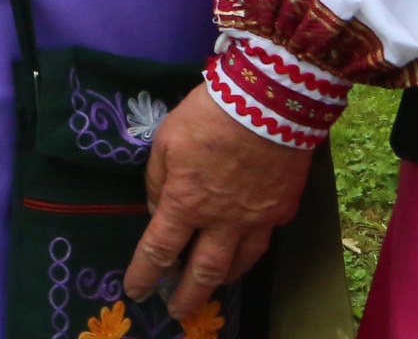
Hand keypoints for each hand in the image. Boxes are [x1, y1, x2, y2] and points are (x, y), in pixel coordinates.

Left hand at [123, 85, 311, 314]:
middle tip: (178, 313)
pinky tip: (246, 250)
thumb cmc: (207, 116)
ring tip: (211, 288)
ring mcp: (257, 219)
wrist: (268, 104)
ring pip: (240, 263)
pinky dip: (251, 250)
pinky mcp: (282, 210)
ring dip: (222, 280)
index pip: (159, 250)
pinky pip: (264, 238)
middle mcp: (221, 221)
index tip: (135, 290)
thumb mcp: (165, 142)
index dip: (145, 274)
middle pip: (204, 271)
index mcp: (185, 203)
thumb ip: (158, 181)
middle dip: (188, 296)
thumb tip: (159, 211)